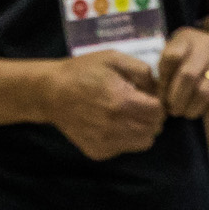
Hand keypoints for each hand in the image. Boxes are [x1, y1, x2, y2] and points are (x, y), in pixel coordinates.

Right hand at [46, 51, 165, 159]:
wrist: (49, 92)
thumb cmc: (81, 72)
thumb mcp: (113, 58)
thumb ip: (142, 70)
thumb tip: (157, 89)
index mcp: (122, 102)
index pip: (159, 112)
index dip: (158, 103)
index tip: (149, 98)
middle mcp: (115, 126)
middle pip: (154, 128)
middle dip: (152, 117)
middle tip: (138, 106)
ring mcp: (105, 142)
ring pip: (144, 142)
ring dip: (141, 130)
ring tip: (127, 117)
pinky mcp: (97, 151)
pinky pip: (124, 148)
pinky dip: (124, 139)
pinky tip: (112, 125)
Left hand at [157, 27, 208, 118]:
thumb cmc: (193, 59)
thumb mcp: (177, 56)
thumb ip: (166, 71)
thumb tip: (158, 99)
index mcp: (187, 38)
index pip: (171, 58)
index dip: (163, 82)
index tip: (161, 97)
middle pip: (188, 75)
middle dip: (176, 99)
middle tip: (173, 110)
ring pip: (205, 90)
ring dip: (192, 108)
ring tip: (187, 113)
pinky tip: (208, 115)